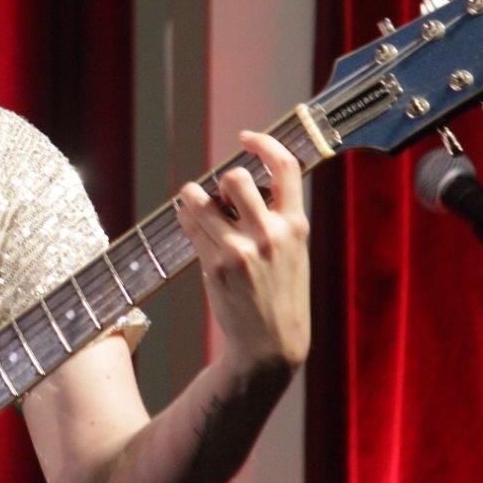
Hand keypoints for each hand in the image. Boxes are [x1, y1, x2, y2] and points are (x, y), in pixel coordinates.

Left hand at [175, 131, 310, 375]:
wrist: (270, 344)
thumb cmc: (281, 292)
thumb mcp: (294, 251)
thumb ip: (276, 216)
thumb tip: (240, 182)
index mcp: (296, 226)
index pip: (285, 167)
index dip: (263, 143)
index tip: (245, 138)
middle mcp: (269, 234)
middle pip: (235, 177)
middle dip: (222, 181)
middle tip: (221, 198)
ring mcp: (240, 249)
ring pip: (201, 198)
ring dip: (193, 197)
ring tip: (197, 206)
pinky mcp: (215, 264)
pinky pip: (189, 224)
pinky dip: (186, 218)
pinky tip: (191, 224)